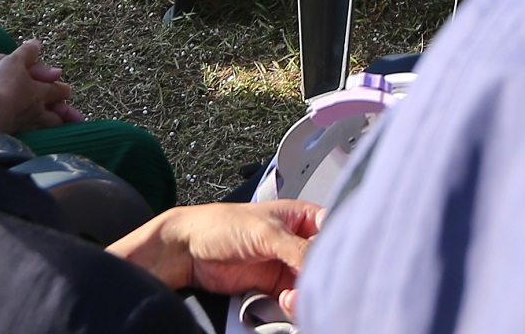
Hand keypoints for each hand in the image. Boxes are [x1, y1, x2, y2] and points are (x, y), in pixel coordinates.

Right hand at [0, 36, 79, 132]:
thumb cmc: (5, 85)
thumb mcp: (15, 61)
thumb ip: (26, 53)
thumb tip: (37, 43)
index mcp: (39, 93)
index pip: (57, 91)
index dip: (62, 90)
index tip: (68, 90)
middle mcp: (36, 111)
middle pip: (55, 116)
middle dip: (65, 115)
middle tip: (76, 119)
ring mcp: (25, 126)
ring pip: (44, 128)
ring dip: (52, 129)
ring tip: (59, 133)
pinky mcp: (12, 137)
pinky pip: (28, 136)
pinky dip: (33, 137)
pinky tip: (32, 138)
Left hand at [113, 201, 320, 298]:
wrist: (188, 252)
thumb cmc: (222, 225)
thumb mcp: (265, 232)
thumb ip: (297, 248)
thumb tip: (321, 263)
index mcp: (301, 217)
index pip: (333, 231)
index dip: (336, 247)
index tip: (333, 263)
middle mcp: (297, 242)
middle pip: (324, 263)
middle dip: (320, 277)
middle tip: (309, 285)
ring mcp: (286, 267)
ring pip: (310, 285)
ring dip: (306, 295)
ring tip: (291, 297)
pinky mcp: (274, 288)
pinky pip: (294, 301)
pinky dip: (293, 306)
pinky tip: (284, 303)